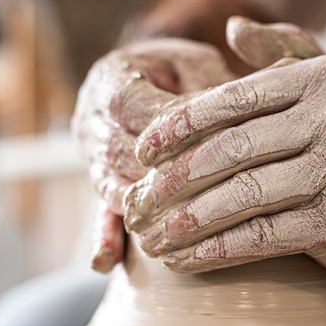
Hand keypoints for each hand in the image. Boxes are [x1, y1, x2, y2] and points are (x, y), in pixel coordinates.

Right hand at [72, 38, 234, 271]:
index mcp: (111, 80)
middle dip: (161, 172)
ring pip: (111, 185)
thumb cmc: (176, 70)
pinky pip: (98, 211)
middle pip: (121, 152)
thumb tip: (235, 113)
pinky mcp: (100, 183)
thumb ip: (207, 86)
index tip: (206, 141)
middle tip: (205, 188)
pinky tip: (105, 262)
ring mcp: (91, 157)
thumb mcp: (194, 64)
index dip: (162, 125)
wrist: (141, 81)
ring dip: (142, 205)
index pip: (131, 105)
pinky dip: (104, 236)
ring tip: (174, 226)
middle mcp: (93, 121)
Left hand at [125, 22, 325, 279]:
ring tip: (151, 239)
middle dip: (176, 179)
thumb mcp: (325, 82)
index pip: (234, 100)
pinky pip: (264, 237)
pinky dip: (218, 251)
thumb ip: (281, 48)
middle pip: (233, 150)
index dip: (180, 125)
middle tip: (137, 202)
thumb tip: (234, 27)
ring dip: (188, 222)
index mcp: (321, 81)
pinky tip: (185, 260)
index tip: (142, 152)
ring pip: (244, 196)